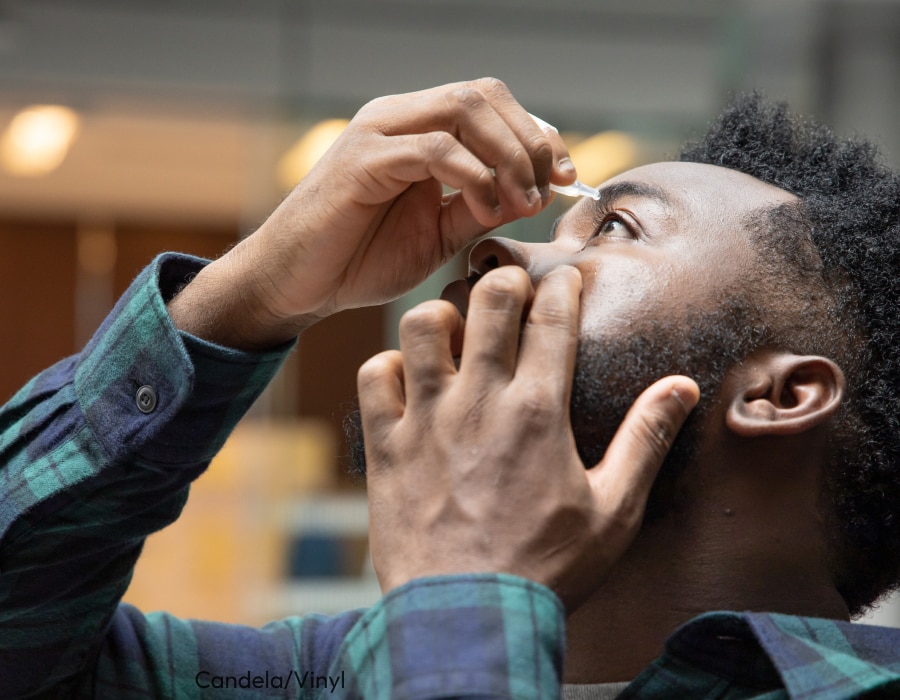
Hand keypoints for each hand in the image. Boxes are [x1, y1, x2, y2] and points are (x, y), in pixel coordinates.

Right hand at [170, 78, 574, 348]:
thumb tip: (536, 192)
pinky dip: (473, 176)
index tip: (565, 178)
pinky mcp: (362, 159)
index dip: (538, 134)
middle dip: (531, 140)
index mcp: (418, 130)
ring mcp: (378, 133)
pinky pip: (434, 148)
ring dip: (508, 154)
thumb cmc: (361, 260)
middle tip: (547, 189)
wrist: (298, 285)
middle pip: (484, 94)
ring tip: (521, 202)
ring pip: (463, 108)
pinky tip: (485, 208)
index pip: (492, 104)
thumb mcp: (440, 234)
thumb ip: (482, 208)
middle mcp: (399, 118)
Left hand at [358, 265, 698, 609]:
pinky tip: (408, 379)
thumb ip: (646, 440)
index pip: (551, 318)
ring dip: (440, 315)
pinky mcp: (386, 444)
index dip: (560, 286)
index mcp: (539, 411)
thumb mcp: (613, 511)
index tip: (564, 278)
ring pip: (420, 325)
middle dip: (503, 280)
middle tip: (510, 291)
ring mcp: (426, 419)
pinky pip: (374, 376)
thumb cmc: (545, 568)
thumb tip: (683, 387)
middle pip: (487, 302)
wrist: (468, 616)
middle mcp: (479, 401)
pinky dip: (388, 365)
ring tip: (455, 331)